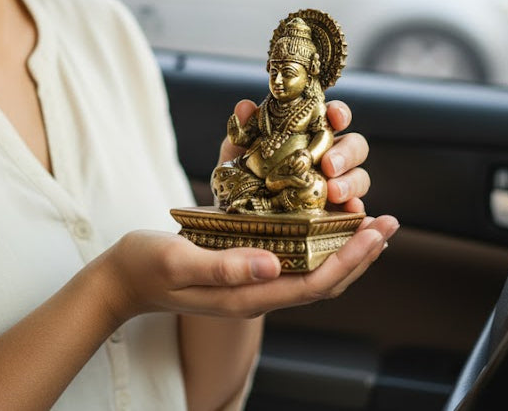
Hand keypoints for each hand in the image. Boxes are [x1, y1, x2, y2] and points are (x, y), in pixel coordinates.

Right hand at [103, 215, 398, 321]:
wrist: (122, 277)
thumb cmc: (146, 268)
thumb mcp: (180, 262)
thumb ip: (224, 266)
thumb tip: (274, 264)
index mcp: (247, 295)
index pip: (313, 284)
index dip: (349, 261)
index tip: (374, 234)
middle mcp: (256, 287)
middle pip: (321, 276)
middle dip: (357, 252)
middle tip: (386, 222)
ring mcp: (249, 274)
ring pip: (307, 263)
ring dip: (339, 242)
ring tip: (364, 218)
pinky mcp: (240, 259)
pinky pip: (285, 249)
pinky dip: (308, 232)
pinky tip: (314, 212)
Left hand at [218, 99, 371, 213]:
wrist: (239, 220)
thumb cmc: (243, 181)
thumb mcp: (237, 156)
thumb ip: (243, 132)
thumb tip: (245, 108)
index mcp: (309, 137)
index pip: (333, 118)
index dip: (339, 114)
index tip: (334, 116)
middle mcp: (328, 158)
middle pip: (355, 146)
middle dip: (347, 152)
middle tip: (328, 165)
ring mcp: (336, 186)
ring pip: (360, 176)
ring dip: (351, 182)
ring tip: (333, 192)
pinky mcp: (338, 215)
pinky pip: (357, 211)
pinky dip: (359, 211)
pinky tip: (351, 212)